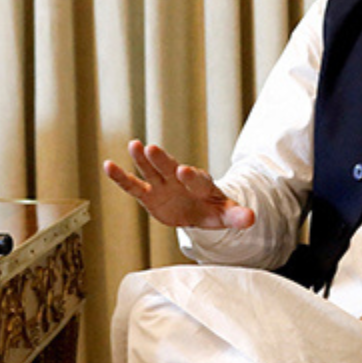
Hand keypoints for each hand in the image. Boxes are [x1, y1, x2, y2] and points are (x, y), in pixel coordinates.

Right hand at [103, 140, 254, 229]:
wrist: (199, 209)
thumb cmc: (213, 209)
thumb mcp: (227, 214)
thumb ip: (237, 216)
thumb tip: (252, 217)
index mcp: (202, 184)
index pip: (197, 180)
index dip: (191, 177)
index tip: (184, 171)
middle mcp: (180, 180)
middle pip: (171, 168)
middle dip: (163, 160)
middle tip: (153, 148)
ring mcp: (163, 185)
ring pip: (152, 171)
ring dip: (143, 160)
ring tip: (134, 145)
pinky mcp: (149, 195)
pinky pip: (133, 186)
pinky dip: (122, 177)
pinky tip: (109, 166)